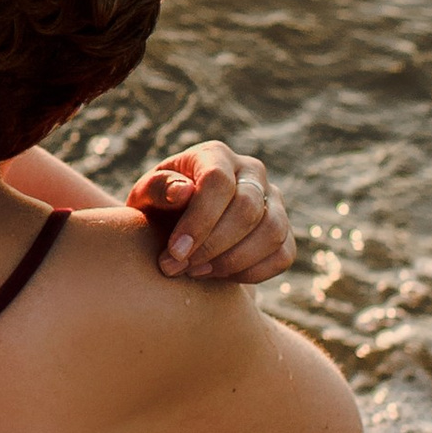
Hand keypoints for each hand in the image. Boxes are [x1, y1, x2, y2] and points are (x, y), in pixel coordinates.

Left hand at [128, 140, 292, 285]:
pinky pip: (282, 255)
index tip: (174, 252)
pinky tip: (220, 276)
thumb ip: (158, 189)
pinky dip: (253, 273)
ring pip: (271, 232)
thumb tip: (182, 191)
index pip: (218, 182)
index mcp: (216, 156)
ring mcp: (273, 201)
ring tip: (197, 273)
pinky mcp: (284, 231)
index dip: (198, 221)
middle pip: (248, 209)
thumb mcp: (147, 195)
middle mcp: (252, 172)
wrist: (178, 226)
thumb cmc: (160, 206)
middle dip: (212, 246)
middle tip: (180, 268)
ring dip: (232, 261)